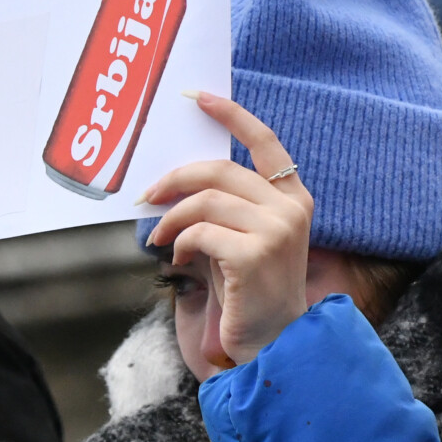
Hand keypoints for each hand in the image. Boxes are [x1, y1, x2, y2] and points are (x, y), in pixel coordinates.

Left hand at [140, 93, 314, 367]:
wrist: (276, 343)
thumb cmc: (250, 292)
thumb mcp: (242, 239)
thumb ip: (224, 207)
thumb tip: (173, 181)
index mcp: (293, 198)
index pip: (265, 141)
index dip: (232, 115)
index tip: (199, 98)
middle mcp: (290, 209)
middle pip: (221, 169)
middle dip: (176, 178)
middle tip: (149, 195)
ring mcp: (276, 230)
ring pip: (206, 200)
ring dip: (172, 218)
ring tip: (160, 239)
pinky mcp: (255, 254)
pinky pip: (201, 232)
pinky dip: (181, 242)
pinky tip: (179, 257)